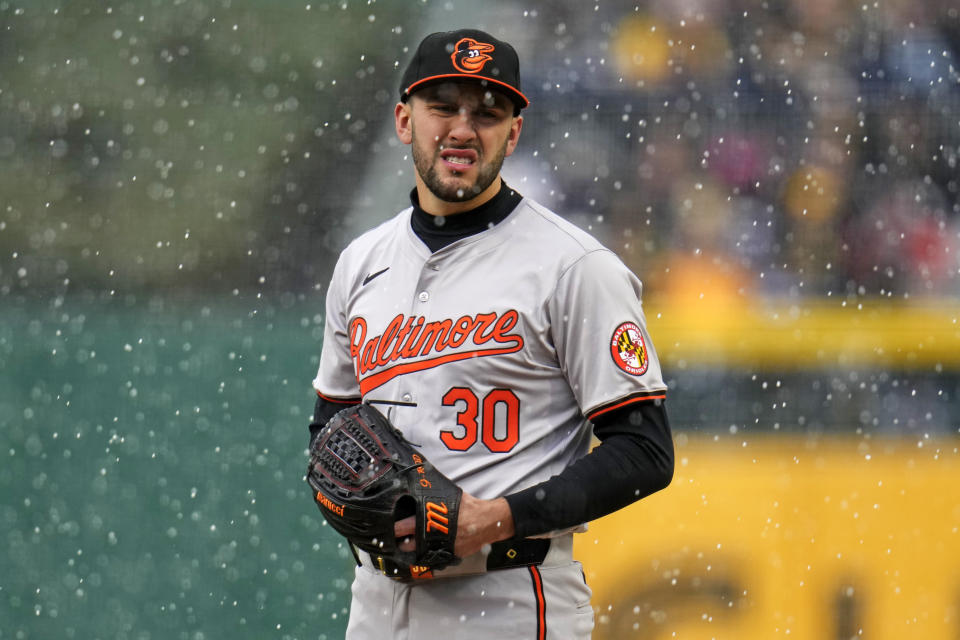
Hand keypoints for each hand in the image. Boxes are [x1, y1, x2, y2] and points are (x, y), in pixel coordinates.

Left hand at [393, 492, 514, 558]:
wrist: (488, 521)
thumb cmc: (469, 507)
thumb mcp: (451, 496)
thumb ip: (436, 496)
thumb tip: (420, 488)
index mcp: (435, 518)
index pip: (409, 525)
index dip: (397, 528)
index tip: (390, 528)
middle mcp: (437, 534)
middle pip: (411, 543)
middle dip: (400, 543)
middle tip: (394, 541)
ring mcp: (443, 546)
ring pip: (421, 553)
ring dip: (412, 550)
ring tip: (406, 547)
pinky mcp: (451, 555)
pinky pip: (435, 557)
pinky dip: (428, 555)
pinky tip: (423, 552)